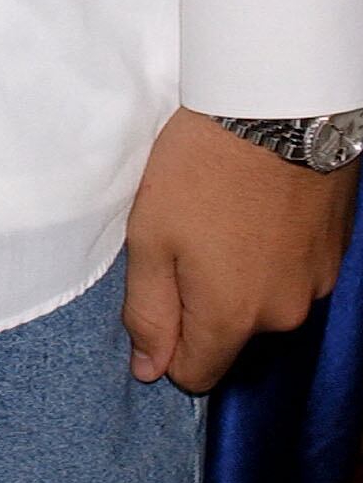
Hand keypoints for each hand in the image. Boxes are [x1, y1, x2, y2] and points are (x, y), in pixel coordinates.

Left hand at [123, 106, 357, 390]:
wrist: (275, 107)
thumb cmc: (202, 168)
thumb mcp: (149, 235)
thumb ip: (148, 311)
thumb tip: (149, 370)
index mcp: (232, 318)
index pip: (195, 375)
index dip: (166, 343)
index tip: (157, 292)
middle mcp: (283, 316)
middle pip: (230, 336)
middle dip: (202, 299)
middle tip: (186, 236)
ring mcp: (316, 285)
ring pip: (264, 302)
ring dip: (240, 274)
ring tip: (222, 215)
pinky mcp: (334, 253)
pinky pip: (291, 273)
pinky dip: (271, 252)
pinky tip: (255, 208)